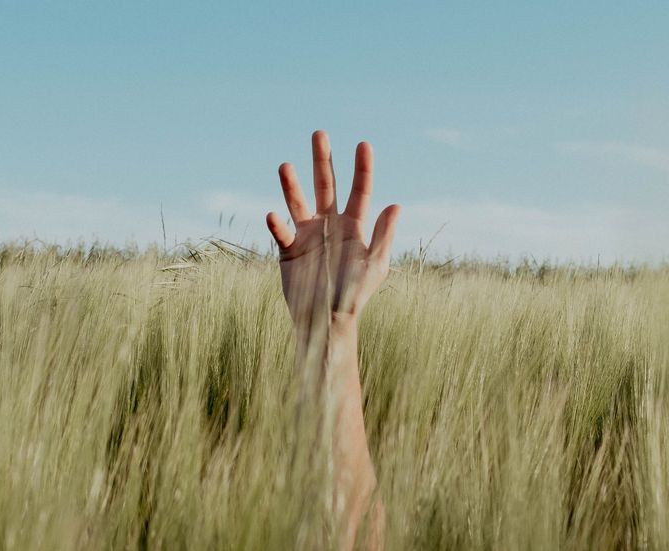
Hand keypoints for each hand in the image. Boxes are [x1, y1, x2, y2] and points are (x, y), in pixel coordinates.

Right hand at [266, 131, 400, 328]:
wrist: (327, 320)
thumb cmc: (355, 294)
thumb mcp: (375, 265)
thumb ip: (382, 235)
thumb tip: (395, 205)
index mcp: (354, 225)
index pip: (359, 190)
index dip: (362, 168)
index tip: (363, 144)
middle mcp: (329, 224)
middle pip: (325, 186)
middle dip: (322, 161)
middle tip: (319, 134)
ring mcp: (307, 234)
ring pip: (298, 203)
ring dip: (291, 186)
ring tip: (285, 166)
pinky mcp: (289, 249)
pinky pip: (282, 232)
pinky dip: (277, 225)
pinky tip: (273, 215)